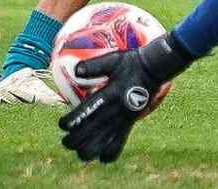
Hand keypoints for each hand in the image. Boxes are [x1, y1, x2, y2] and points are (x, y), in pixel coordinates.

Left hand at [58, 34, 189, 163]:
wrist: (155, 69)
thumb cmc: (132, 63)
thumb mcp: (113, 59)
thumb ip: (93, 66)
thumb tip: (75, 71)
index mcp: (107, 95)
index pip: (82, 114)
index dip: (69, 122)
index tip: (63, 124)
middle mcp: (113, 111)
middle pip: (87, 134)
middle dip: (72, 141)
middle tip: (66, 141)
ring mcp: (122, 120)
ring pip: (100, 145)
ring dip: (87, 152)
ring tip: (80, 151)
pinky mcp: (130, 124)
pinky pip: (119, 145)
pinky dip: (108, 155)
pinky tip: (101, 157)